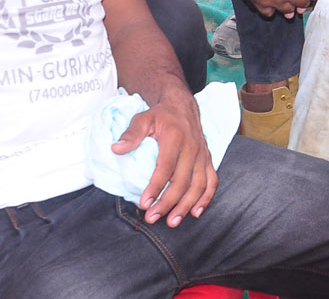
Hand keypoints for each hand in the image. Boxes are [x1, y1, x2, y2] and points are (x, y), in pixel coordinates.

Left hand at [113, 91, 217, 226]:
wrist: (182, 106)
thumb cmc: (161, 115)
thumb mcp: (143, 118)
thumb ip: (131, 134)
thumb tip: (116, 148)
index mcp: (175, 137)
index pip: (166, 167)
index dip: (156, 187)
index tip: (144, 203)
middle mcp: (192, 147)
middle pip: (182, 181)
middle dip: (168, 202)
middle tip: (153, 217)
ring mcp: (202, 155)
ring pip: (198, 185)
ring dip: (186, 206)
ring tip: (172, 221)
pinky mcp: (208, 160)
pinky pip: (212, 181)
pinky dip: (206, 198)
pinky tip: (196, 212)